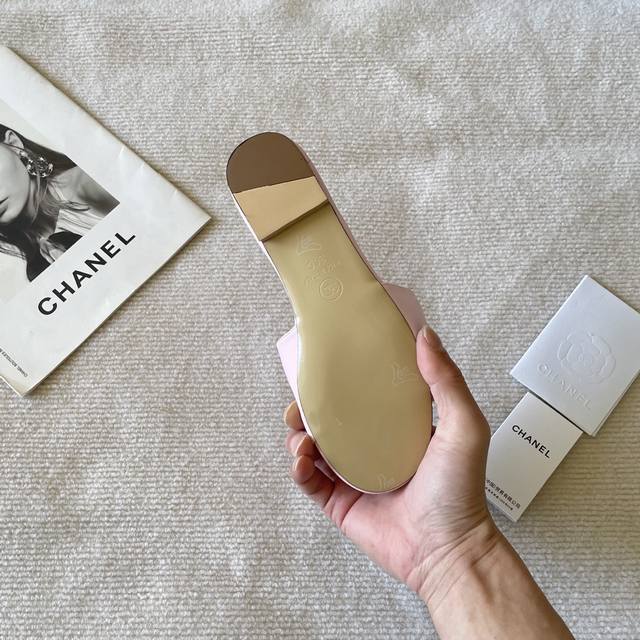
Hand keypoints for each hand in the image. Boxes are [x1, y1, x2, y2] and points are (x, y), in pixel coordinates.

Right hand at [283, 324, 498, 602]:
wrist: (446, 550)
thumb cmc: (459, 489)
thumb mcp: (464, 425)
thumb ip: (445, 380)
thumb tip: (426, 335)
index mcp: (398, 428)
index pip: (364, 396)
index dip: (344, 380)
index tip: (327, 365)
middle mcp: (374, 448)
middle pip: (330, 420)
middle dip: (309, 409)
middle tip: (301, 403)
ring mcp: (355, 476)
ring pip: (314, 448)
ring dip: (299, 437)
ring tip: (302, 438)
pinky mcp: (340, 503)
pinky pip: (310, 483)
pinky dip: (298, 470)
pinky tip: (302, 462)